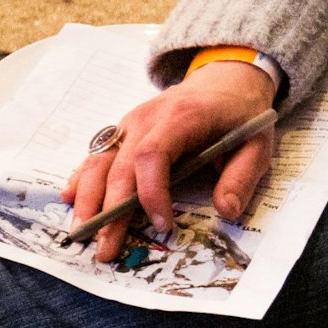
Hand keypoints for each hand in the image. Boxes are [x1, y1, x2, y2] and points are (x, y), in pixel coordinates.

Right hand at [64, 61, 276, 263]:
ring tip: (80, 232)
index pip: (153, 155)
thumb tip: (226, 211)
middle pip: (120, 165)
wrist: (226, 79)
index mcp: (182, 117)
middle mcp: (148, 118)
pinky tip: (70, 198)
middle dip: (110, 210)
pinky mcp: (124, 130)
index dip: (151, 193)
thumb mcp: (257, 142)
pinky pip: (97, 154)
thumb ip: (243, 176)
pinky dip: (82, 177)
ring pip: (100, 160)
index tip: (162, 225)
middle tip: (106, 248)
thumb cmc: (240, 114)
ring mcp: (131, 123)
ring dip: (88, 198)